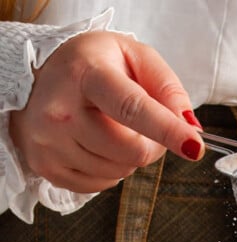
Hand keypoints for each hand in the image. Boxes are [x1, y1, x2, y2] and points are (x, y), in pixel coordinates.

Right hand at [9, 31, 204, 192]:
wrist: (37, 76)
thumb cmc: (93, 66)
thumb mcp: (133, 56)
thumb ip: (167, 87)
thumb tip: (191, 127)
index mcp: (85, 74)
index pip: (132, 108)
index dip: (167, 130)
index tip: (194, 146)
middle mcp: (61, 110)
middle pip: (133, 150)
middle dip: (153, 144)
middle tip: (145, 126)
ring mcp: (50, 142)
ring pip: (120, 171)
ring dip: (130, 156)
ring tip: (111, 128)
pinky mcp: (47, 167)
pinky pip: (102, 185)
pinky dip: (111, 169)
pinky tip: (96, 143)